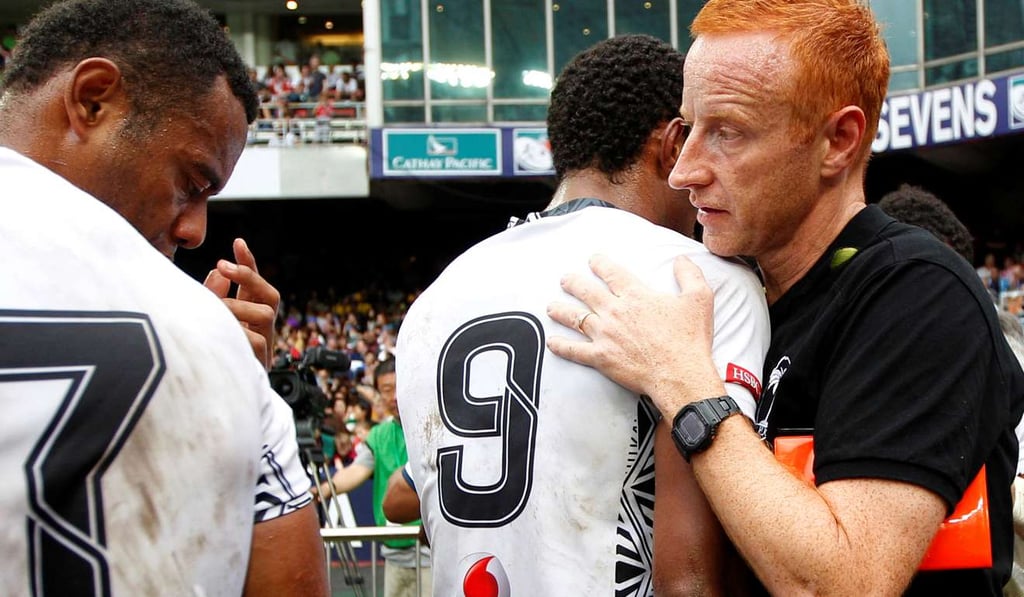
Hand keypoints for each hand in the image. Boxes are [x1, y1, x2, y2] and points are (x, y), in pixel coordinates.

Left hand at [205, 238, 279, 369]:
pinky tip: (219, 335)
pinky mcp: (258, 366)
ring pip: (264, 315)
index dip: (248, 264)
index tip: (237, 242)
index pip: (254, 286)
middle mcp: (261, 330)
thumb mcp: (204, 321)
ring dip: (236, 308)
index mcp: (248, 318)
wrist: (215, 407)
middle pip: (270, 296)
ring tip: (214, 313)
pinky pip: (254, 343)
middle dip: (248, 277)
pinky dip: (236, 334)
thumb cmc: (204, 358)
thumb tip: (216, 272)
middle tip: (222, 267)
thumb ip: (211, 297)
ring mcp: (263, 347)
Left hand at [546, 254, 722, 415]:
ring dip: (561, 311)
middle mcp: (615, 311)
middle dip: (573, 283)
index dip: (600, 264)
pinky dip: (561, 346)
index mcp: (635, 296)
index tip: (592, 260)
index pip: (612, 273)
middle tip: (565, 279)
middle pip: (587, 292)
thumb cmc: (689, 339)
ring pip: (575, 318)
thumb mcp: (699, 299)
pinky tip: (551, 342)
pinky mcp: (601, 357)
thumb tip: (682, 259)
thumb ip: (689, 275)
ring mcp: (605, 334)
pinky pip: (575, 350)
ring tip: (551, 306)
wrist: (679, 374)